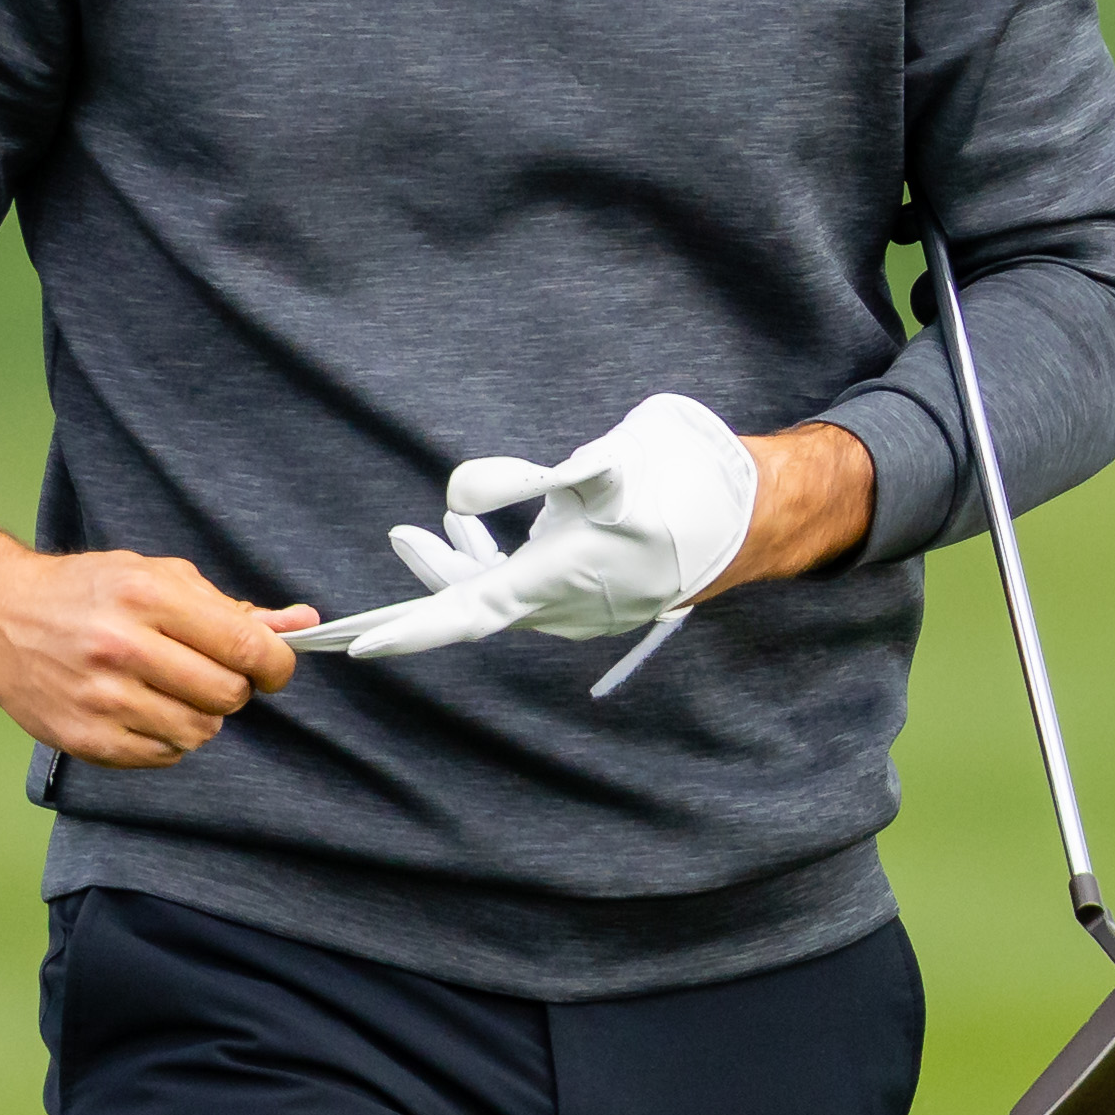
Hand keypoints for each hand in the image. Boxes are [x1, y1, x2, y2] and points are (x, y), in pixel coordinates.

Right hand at [0, 507, 309, 767]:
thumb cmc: (86, 593)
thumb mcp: (157, 577)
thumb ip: (230, 607)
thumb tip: (301, 623)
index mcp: (147, 596)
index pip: (246, 647)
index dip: (276, 665)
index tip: (275, 668)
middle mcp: (122, 647)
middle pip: (227, 695)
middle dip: (234, 688)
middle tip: (211, 673)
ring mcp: (101, 698)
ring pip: (199, 731)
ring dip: (200, 715)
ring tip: (171, 690)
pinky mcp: (86, 738)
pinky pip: (163, 756)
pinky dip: (167, 739)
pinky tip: (144, 710)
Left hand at [310, 394, 763, 658]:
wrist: (757, 513)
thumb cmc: (678, 485)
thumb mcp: (600, 468)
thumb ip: (525, 479)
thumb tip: (457, 493)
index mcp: (558, 582)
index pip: (465, 615)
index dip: (409, 631)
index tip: (357, 646)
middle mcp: (564, 608)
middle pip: (473, 605)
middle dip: (425, 580)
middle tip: (391, 543)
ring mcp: (583, 608)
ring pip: (500, 596)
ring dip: (460, 568)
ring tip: (427, 530)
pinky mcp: (597, 596)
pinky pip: (530, 590)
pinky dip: (500, 566)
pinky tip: (487, 535)